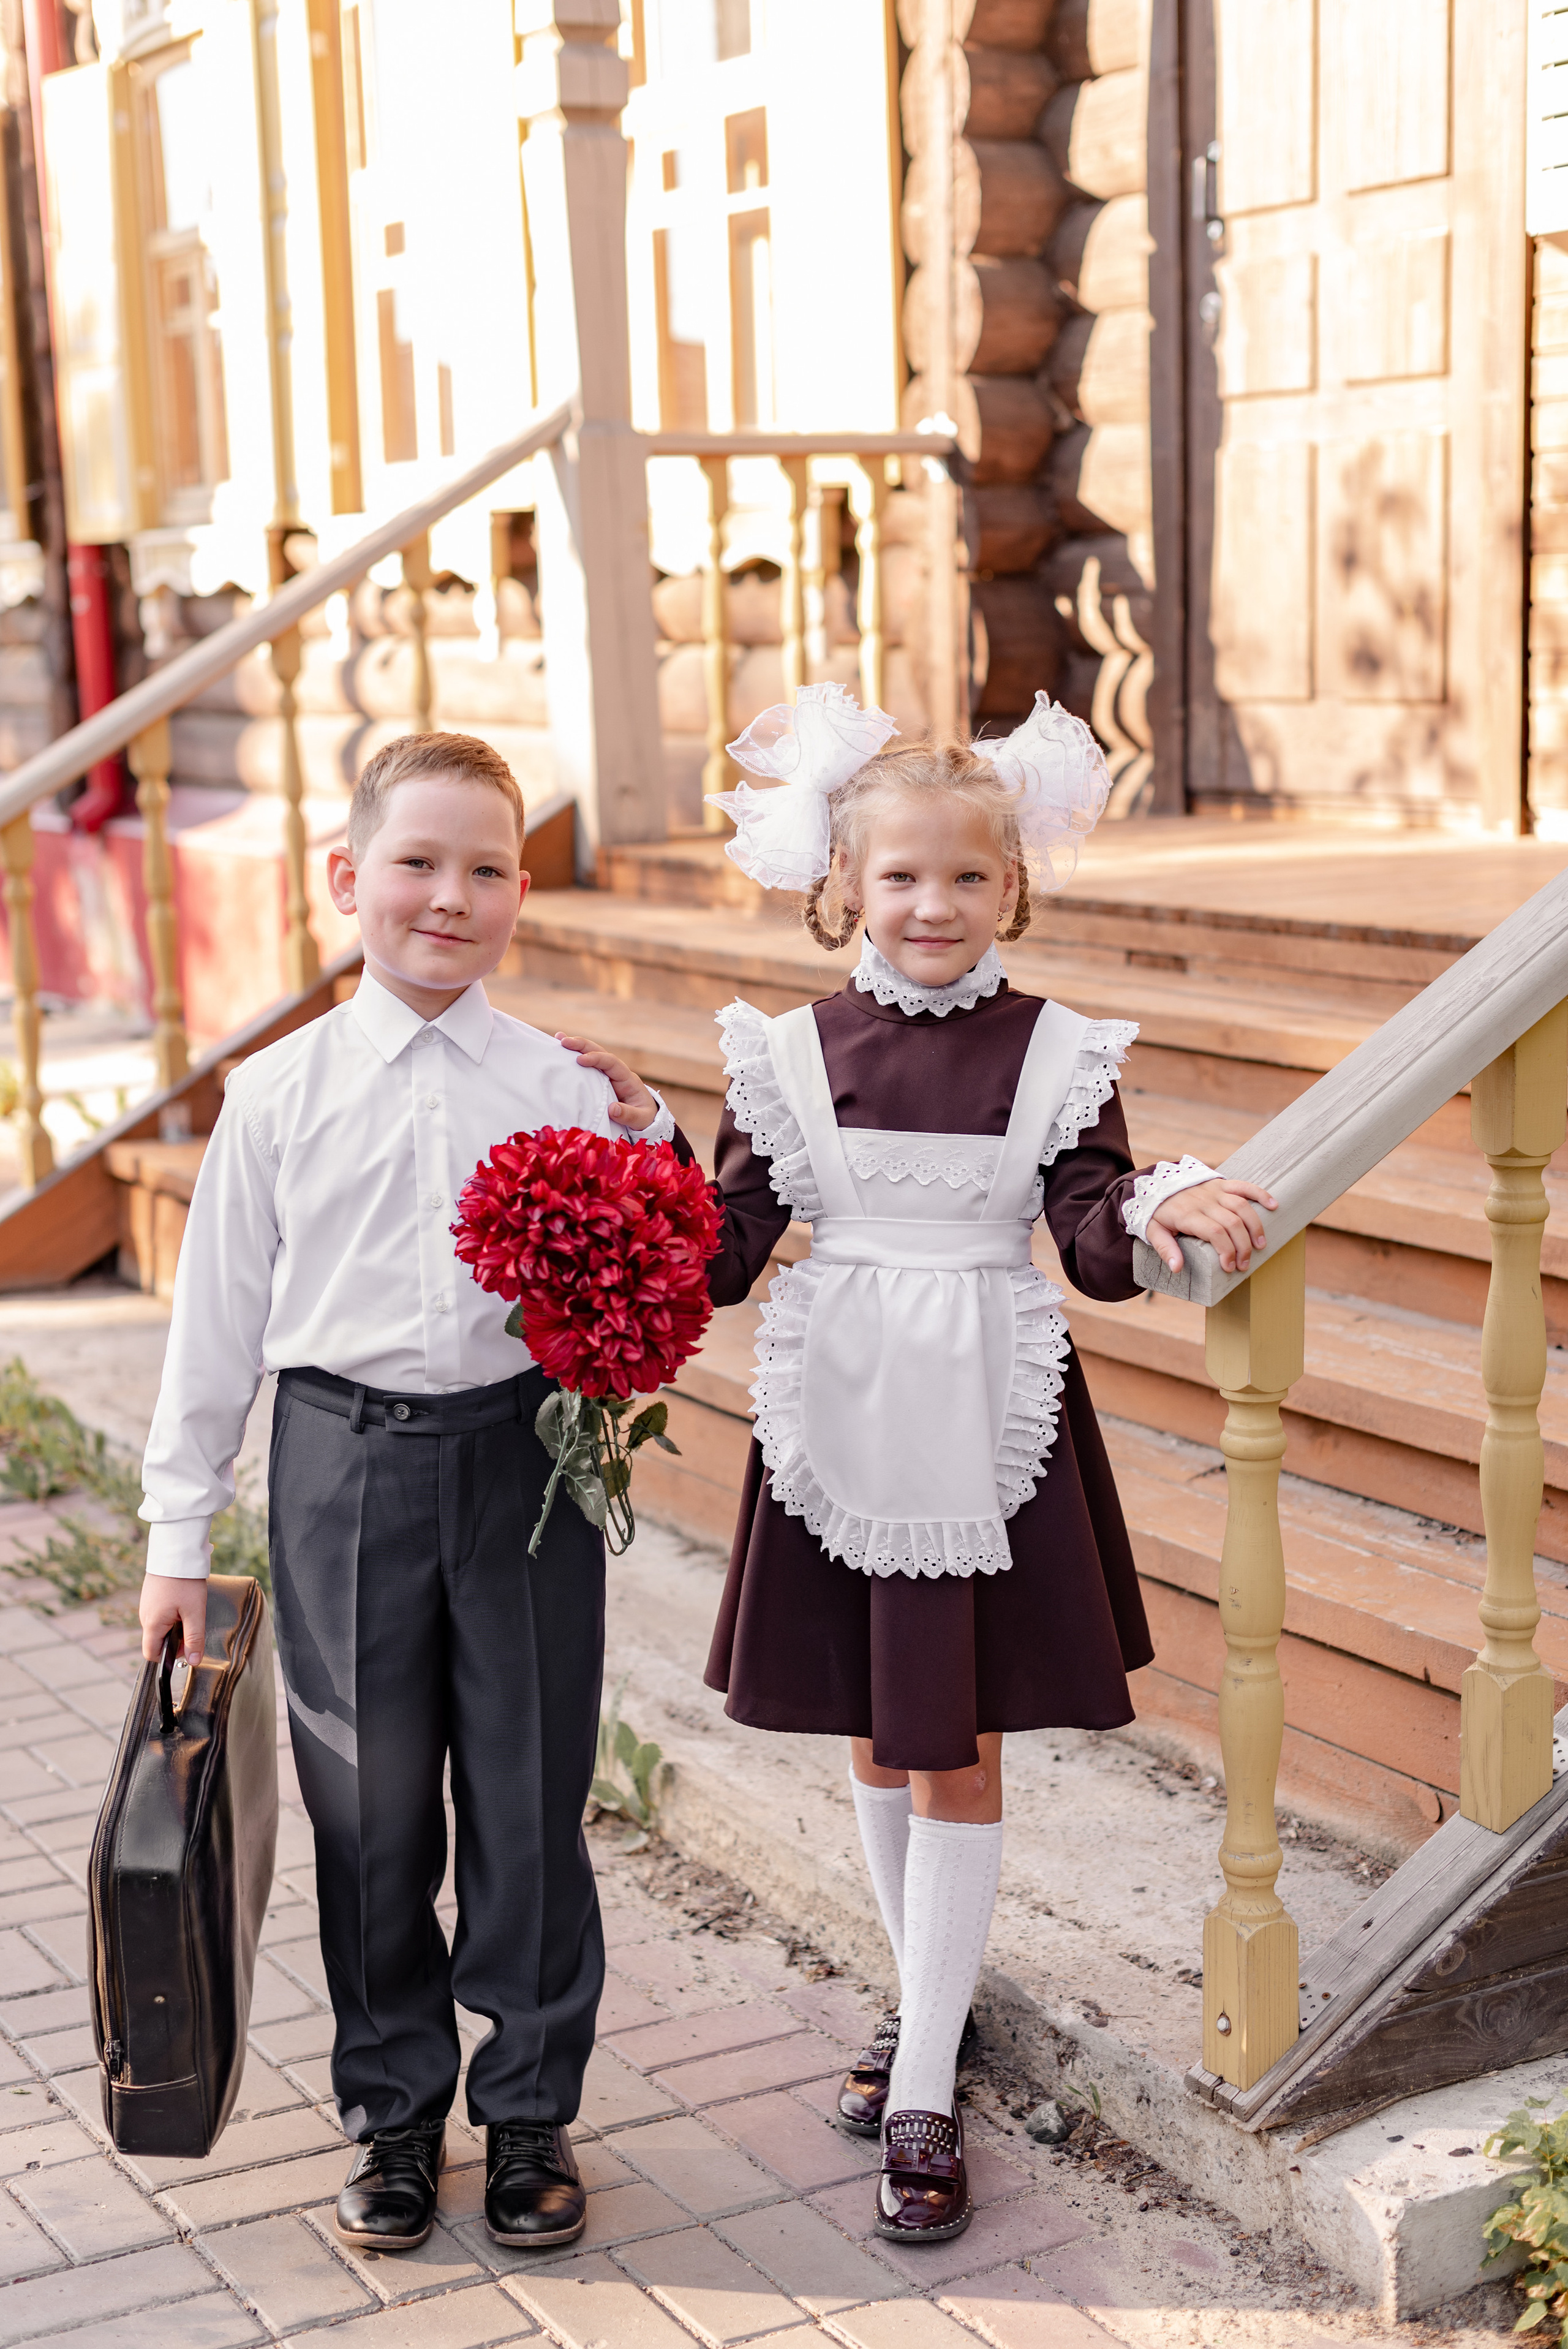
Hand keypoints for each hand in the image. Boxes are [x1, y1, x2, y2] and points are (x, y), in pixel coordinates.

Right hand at [140, 1575, 207, 1664]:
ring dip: (174, 1624)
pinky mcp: (150, 1597)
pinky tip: (182, 1600)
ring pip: (160, 1626)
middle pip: (157, 1640)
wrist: (175, 1553)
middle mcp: (144, 1617)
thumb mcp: (194, 1612)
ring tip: (188, 1608)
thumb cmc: (184, 1581)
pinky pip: (159, 1613)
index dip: (169, 1656)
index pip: (152, 1654)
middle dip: (175, 1638)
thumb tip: (194, 1661)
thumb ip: (194, 1638)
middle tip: (192, 1622)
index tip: (186, 1646)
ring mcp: (146, 1606)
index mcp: (152, 1624)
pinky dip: (171, 1613)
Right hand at [558, 1034, 659, 1131]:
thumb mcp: (641, 1119)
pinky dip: (575, 1057)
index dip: (597, 1059)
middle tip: (563, 1041)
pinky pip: (587, 1067)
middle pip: (600, 1052)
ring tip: (557, 1038)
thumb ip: (629, 1115)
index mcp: (627, 1079)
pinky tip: (560, 1051)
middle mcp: (617, 1072)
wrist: (647, 1117)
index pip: (612, 1062)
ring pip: (592, 1055)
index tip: (580, 1060)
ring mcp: (607, 1075)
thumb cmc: (644, 1117)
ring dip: (576, 1047)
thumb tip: (612, 1109)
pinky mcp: (599, 1080)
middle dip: (582, 1045)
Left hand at [1146, 1178, 1277, 1275]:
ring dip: (1255, 1227)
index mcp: (1188, 1215)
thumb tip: (1177, 1268)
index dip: (1227, 1251)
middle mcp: (1204, 1201)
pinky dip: (1260, 1194)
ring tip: (1261, 1245)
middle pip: (1232, 1223)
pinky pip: (1244, 1185)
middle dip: (1243, 1247)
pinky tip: (1273, 1206)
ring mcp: (1214, 1191)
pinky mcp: (1221, 1184)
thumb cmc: (1158, 1213)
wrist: (1155, 1184)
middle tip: (1245, 1264)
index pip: (1215, 1233)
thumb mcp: (1153, 1231)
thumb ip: (1165, 1249)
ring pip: (1242, 1206)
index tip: (1230, 1267)